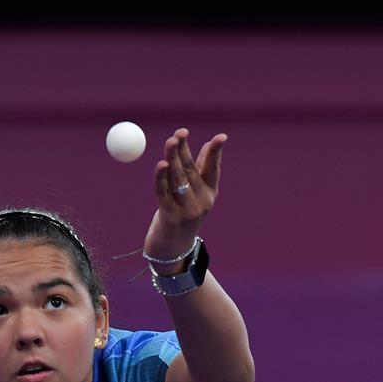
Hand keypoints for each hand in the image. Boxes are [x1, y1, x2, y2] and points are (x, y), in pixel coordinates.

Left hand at [144, 128, 226, 261]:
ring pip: (177, 178)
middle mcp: (201, 201)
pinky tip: (161, 165)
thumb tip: (208, 144)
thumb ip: (199, 170)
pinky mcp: (170, 216)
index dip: (216, 152)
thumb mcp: (195, 193)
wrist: (172, 248)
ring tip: (170, 142)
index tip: (221, 137)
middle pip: (191, 170)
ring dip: (172, 158)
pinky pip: (163, 192)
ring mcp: (186, 210)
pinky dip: (161, 177)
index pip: (213, 169)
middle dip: (184, 149)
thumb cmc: (182, 214)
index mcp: (209, 193)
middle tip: (179, 133)